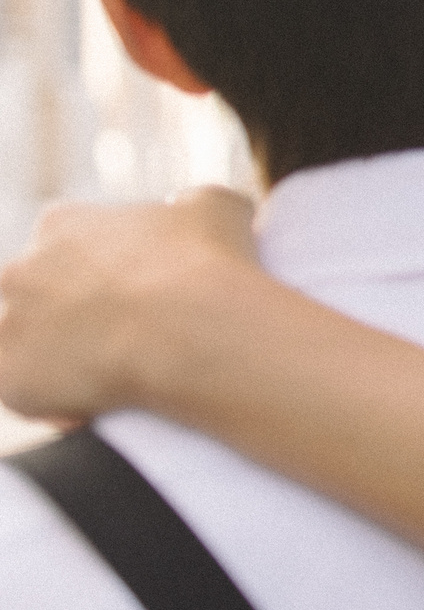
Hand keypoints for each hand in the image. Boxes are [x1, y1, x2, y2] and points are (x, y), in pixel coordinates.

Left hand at [0, 187, 257, 422]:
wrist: (191, 331)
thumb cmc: (208, 265)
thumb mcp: (217, 207)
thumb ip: (194, 203)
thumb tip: (195, 210)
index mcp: (64, 223)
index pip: (66, 240)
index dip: (99, 266)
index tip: (134, 288)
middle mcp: (22, 269)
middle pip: (35, 291)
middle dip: (68, 310)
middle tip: (122, 334)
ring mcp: (11, 324)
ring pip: (23, 343)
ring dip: (56, 356)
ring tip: (110, 374)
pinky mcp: (11, 378)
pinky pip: (23, 393)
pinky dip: (49, 401)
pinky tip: (93, 407)